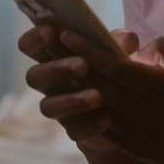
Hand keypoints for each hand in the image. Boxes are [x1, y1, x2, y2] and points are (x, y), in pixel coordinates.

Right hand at [17, 25, 139, 152]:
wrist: (134, 105)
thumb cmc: (117, 65)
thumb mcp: (120, 50)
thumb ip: (120, 42)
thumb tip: (127, 39)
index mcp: (53, 56)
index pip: (29, 45)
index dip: (35, 38)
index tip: (51, 32)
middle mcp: (49, 82)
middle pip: (34, 76)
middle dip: (56, 69)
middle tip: (83, 65)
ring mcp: (59, 108)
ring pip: (48, 107)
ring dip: (71, 100)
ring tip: (98, 97)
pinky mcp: (74, 130)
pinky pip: (73, 131)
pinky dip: (90, 125)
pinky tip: (107, 119)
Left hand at [60, 30, 163, 163]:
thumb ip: (163, 47)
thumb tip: (137, 46)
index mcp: (155, 84)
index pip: (111, 64)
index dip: (86, 47)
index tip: (65, 32)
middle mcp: (140, 107)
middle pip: (95, 83)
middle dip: (70, 61)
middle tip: (47, 44)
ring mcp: (133, 129)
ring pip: (93, 104)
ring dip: (72, 86)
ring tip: (55, 68)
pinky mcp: (130, 145)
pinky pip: (100, 125)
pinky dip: (83, 111)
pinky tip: (71, 97)